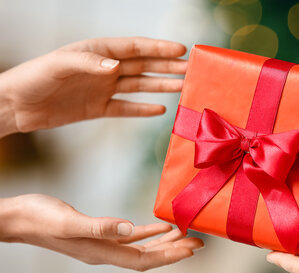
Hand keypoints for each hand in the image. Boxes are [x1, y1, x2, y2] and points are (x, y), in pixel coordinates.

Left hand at [0, 37, 187, 134]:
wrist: (16, 106)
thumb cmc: (33, 78)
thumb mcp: (60, 65)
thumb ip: (90, 63)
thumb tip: (118, 66)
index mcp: (97, 52)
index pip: (134, 48)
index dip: (158, 48)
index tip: (180, 49)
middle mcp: (104, 68)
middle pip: (143, 66)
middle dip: (167, 67)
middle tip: (191, 69)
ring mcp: (102, 89)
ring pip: (139, 85)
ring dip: (161, 86)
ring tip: (183, 87)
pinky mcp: (97, 108)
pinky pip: (126, 108)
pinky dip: (142, 109)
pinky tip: (159, 109)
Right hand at [0, 194, 202, 270]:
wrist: (18, 219)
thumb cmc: (38, 218)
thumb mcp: (68, 221)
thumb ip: (98, 226)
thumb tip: (128, 229)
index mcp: (101, 251)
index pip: (143, 260)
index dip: (168, 257)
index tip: (191, 251)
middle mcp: (105, 252)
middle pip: (148, 256)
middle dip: (174, 251)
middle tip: (199, 243)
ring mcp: (102, 244)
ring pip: (142, 247)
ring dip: (164, 242)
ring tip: (186, 234)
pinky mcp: (99, 234)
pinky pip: (130, 236)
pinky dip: (147, 232)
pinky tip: (160, 226)